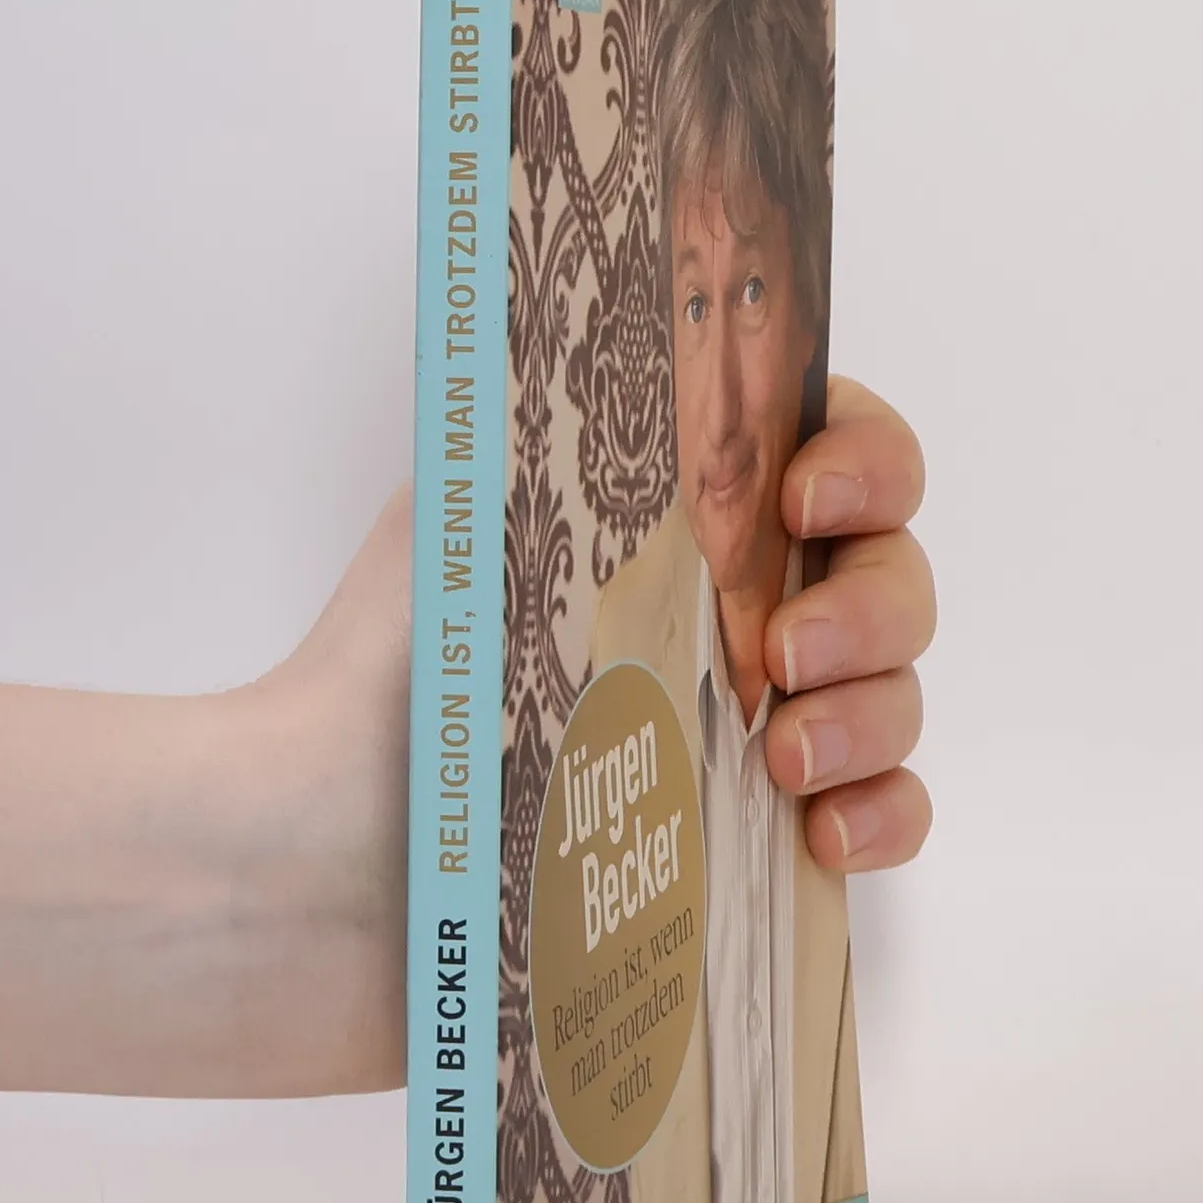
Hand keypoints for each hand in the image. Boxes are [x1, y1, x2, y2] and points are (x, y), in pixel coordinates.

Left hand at [245, 374, 933, 1092]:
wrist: (308, 881)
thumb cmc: (372, 689)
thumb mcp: (463, 520)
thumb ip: (578, 425)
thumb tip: (670, 321)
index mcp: (667, 521)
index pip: (825, 448)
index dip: (862, 460)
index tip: (806, 496)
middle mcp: (719, 617)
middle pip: (885, 575)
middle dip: (870, 602)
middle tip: (786, 652)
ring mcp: (746, 738)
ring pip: (894, 695)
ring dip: (875, 712)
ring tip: (788, 758)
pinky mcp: (749, 853)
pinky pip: (883, 817)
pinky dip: (885, 815)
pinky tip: (829, 833)